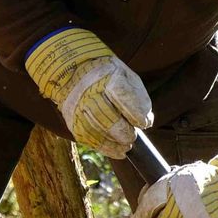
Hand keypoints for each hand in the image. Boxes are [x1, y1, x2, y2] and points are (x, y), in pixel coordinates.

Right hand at [24, 28, 152, 158]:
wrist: (70, 66)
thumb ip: (138, 96)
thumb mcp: (125, 74)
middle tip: (133, 137)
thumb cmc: (106, 73)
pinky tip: (116, 151)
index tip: (144, 123)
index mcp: (106, 75)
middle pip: (108, 117)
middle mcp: (89, 90)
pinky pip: (87, 137)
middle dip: (124, 132)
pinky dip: (103, 147)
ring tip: (126, 147)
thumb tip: (147, 122)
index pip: (122, 96)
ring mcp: (78, 105)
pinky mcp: (71, 117)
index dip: (135, 113)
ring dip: (114, 143)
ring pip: (96, 130)